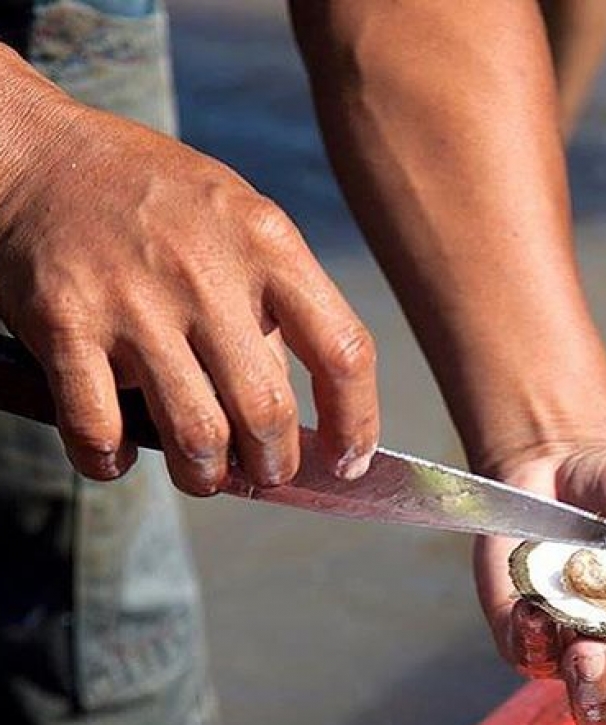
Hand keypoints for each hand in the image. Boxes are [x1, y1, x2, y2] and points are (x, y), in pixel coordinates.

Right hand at [0, 95, 378, 493]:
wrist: (36, 153)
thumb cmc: (155, 201)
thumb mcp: (239, 223)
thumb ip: (276, 309)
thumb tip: (309, 417)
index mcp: (266, 242)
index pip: (342, 351)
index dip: (355, 423)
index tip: (347, 461)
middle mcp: (206, 271)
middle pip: (267, 410)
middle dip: (274, 466)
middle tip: (264, 474)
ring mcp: (134, 300)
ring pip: (196, 435)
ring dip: (206, 476)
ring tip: (204, 473)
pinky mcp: (65, 323)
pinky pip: (99, 430)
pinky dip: (112, 462)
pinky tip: (120, 454)